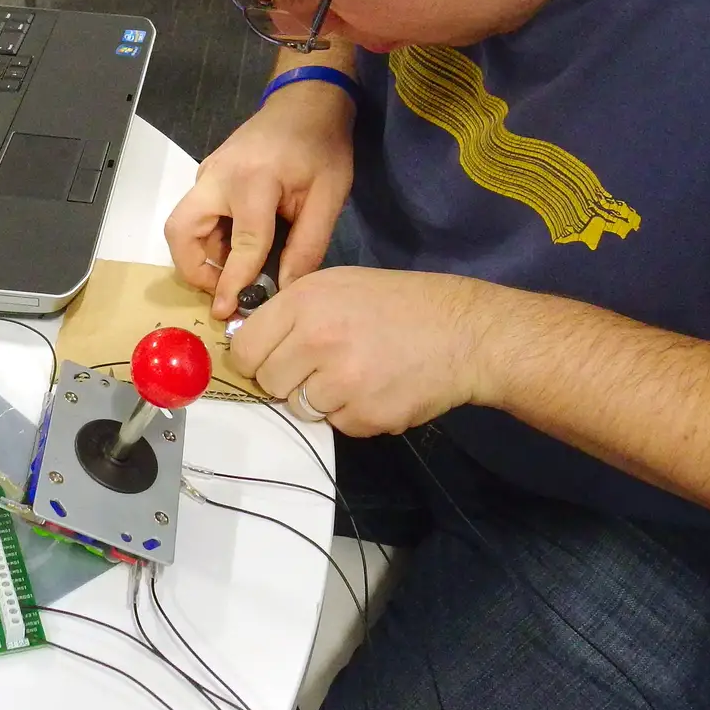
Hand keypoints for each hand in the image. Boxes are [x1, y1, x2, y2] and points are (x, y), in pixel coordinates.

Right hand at [165, 83, 355, 318]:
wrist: (306, 100)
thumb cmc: (322, 146)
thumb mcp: (328, 197)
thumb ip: (307, 246)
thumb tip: (285, 290)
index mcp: (253, 182)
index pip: (240, 244)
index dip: (234, 282)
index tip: (226, 313)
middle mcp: (218, 177)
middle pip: (181, 232)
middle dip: (194, 268)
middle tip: (222, 289)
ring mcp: (208, 173)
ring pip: (184, 225)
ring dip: (202, 254)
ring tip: (238, 269)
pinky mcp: (208, 175)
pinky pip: (197, 214)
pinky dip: (210, 238)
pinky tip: (241, 247)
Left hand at [228, 265, 501, 435]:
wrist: (466, 333)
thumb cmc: (398, 303)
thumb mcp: (338, 284)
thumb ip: (292, 311)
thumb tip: (250, 342)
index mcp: (305, 302)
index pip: (244, 351)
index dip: (254, 358)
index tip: (268, 359)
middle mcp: (317, 341)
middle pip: (268, 382)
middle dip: (286, 379)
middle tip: (318, 366)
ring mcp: (342, 383)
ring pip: (299, 408)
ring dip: (319, 398)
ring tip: (353, 374)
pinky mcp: (366, 416)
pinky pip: (335, 424)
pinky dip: (351, 413)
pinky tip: (376, 389)